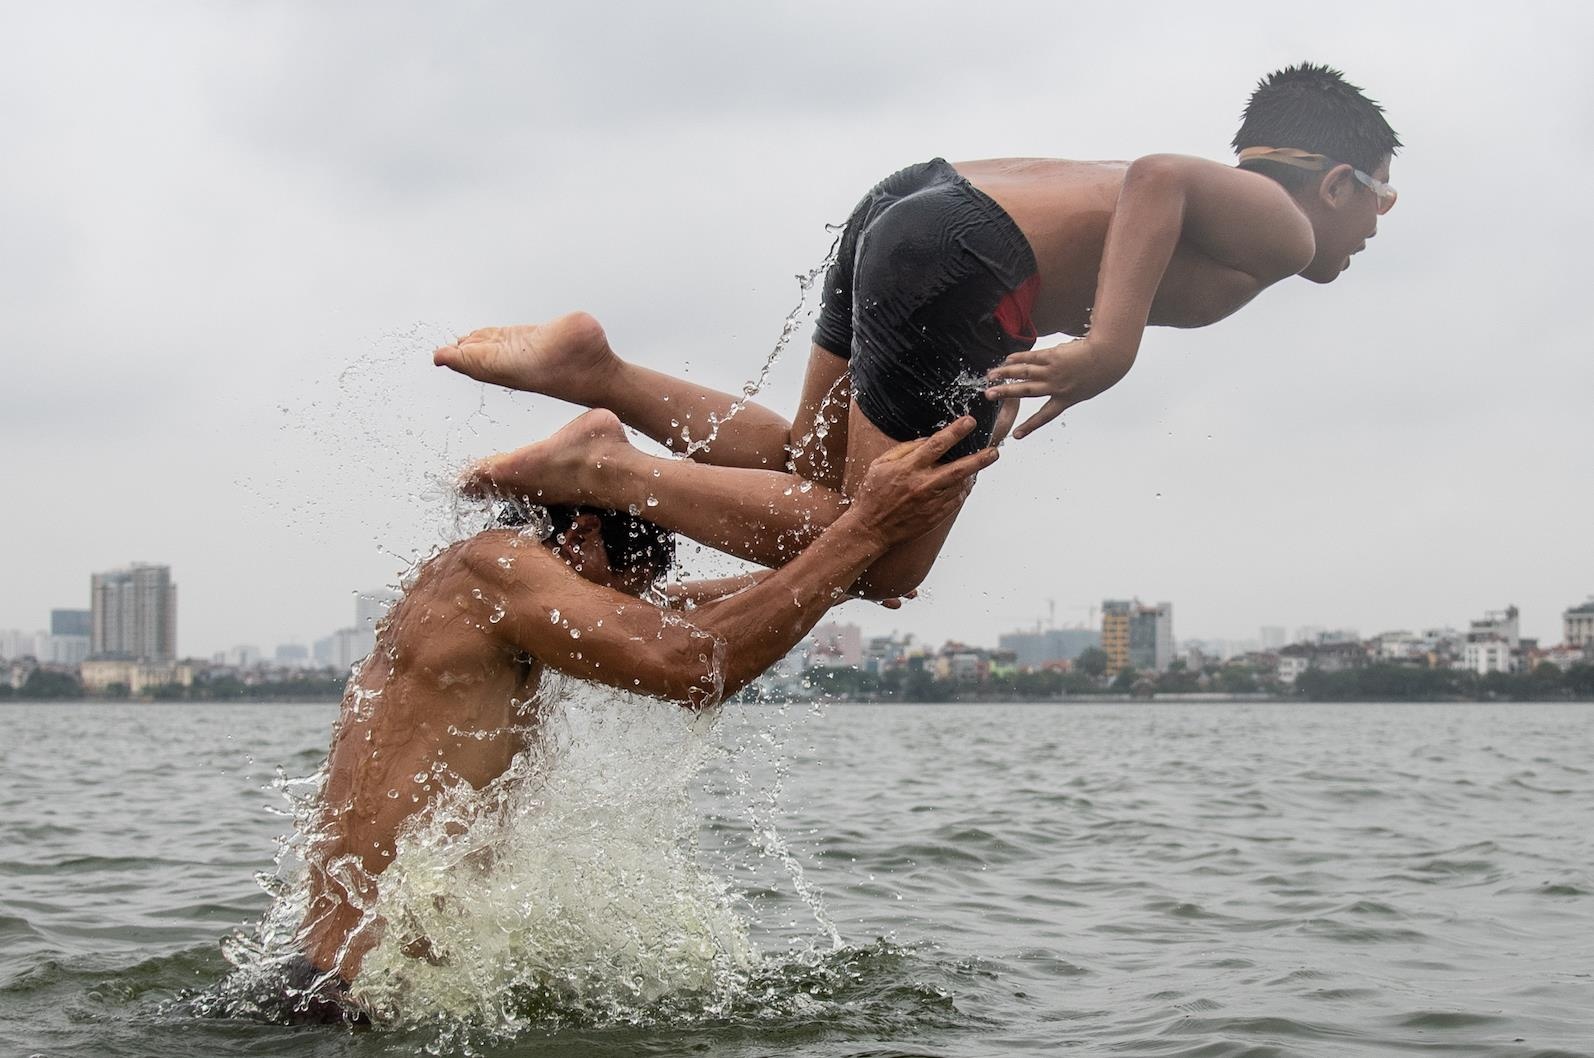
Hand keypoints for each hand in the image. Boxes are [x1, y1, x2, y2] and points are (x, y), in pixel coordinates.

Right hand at [848, 417, 997, 545]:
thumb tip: (928, 440)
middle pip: (959, 468)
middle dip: (980, 458)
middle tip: (994, 451)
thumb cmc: (873, 494)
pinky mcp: (935, 516)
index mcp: (909, 468)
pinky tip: (963, 483)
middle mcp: (923, 484)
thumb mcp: (880, 464)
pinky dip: (962, 490)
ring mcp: (931, 502)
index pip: (937, 444)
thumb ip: (905, 449)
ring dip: (973, 474)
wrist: (871, 528)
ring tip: (981, 464)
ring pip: (961, 485)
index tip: (969, 422)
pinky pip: (956, 500)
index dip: (956, 431)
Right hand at [983, 337, 1134, 437]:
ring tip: (991, 376)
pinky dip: (1018, 358)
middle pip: (1026, 391)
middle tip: (989, 395)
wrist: (1108, 356)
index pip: (1044, 416)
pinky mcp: (1052, 356)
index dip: (1030, 426)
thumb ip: (1066, 389)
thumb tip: (1049, 383)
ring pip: (1024, 373)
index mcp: (1065, 399)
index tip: (1016, 435)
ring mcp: (1053, 371)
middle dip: (1006, 393)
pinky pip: (1031, 357)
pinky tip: (1007, 359)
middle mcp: (1056, 387)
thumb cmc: (1100, 372)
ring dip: (1005, 374)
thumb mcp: (1084, 388)